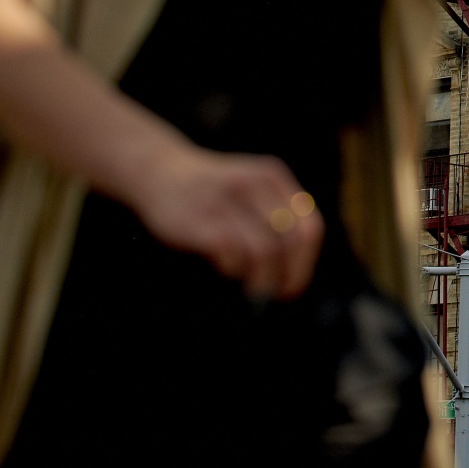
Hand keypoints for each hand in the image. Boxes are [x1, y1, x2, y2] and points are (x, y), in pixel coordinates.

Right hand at [128, 145, 324, 299]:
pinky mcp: (200, 218)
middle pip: (291, 241)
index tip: (293, 286)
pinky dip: (234, 268)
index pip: (309, 226)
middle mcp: (255, 184)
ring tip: (253, 289)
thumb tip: (294, 272)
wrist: (159, 172)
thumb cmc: (213, 193)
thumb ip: (276, 217)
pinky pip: (232, 252)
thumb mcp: (252, 189)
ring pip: (265, 250)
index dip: (305, 263)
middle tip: (277, 295)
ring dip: (263, 278)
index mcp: (274, 178)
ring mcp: (227, 200)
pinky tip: (226, 268)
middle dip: (289, 275)